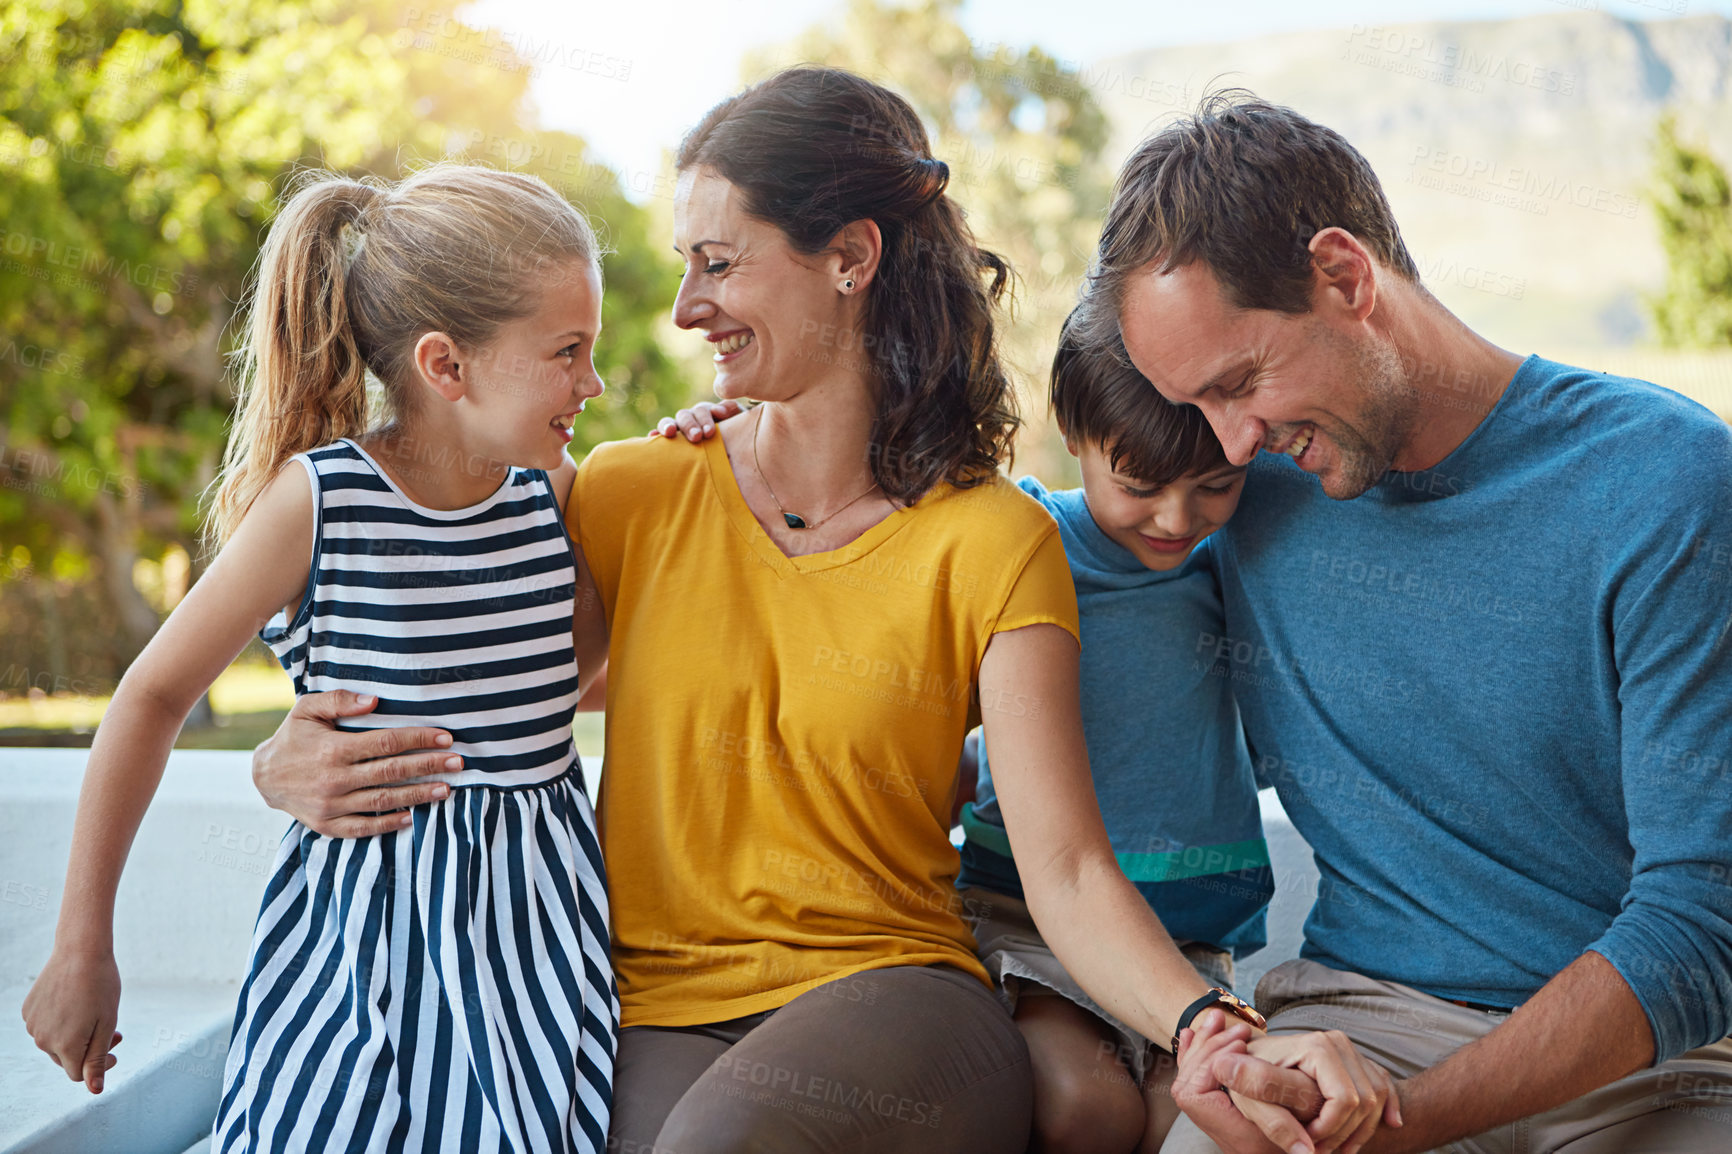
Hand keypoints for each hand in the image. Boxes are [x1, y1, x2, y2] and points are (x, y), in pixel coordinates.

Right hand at [22, 949, 123, 1093]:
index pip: (78, 1074)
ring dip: (76, 1036)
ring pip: (55, 1043)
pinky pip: (46, 1026)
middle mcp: (42, 1040)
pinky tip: (76, 1004)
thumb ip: (97, 1059)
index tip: (116, 1048)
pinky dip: (62, 1022)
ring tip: (96, 1015)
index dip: (100, 1066)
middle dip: (90, 1050)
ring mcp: (32, 1025)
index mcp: (64, 1046)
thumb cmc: (100, 986)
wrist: (80, 951)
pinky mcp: (28, 1010)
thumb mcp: (106, 1024)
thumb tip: (94, 1090)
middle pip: (67, 1059)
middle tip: (115, 1031)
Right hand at [252, 691, 458, 836]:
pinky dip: (388, 824)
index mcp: (333, 749)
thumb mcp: (307, 709)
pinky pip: (363, 827)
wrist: (263, 776)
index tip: (446, 737)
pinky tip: (412, 818)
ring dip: (418, 796)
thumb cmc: (293, 737)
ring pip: (382, 801)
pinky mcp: (327, 825)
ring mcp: (330, 805)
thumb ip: (339, 700)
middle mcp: (334, 779)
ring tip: (446, 790)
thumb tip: (374, 701)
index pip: (386, 743)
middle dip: (428, 767)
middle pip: (391, 772)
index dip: (419, 739)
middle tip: (457, 763)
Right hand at [649, 399, 744, 441]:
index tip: (711, 431)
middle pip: (685, 415)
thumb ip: (733, 412)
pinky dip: (655, 434)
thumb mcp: (738, 423)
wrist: (733, 458)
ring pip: (669, 422)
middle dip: (690, 425)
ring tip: (670, 433)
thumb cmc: (736, 438)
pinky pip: (659, 435)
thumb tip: (720, 410)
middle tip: (698, 437)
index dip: (706, 418)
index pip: (702, 410)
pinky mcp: (670, 443)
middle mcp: (690, 419)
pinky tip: (651, 437)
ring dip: (668, 425)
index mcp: (706, 413)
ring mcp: (678, 430)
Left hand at [1174, 1009, 1320, 1153]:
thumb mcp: (1291, 1120)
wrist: (1295, 1151)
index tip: (1241, 1041)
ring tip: (1217, 1018)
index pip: (1195, 1089)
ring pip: (1190, 1074)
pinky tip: (1190, 1035)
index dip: (1213, 1059)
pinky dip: (1194, 1053)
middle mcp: (1212, 1124)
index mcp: (1226, 1129)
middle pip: (1190, 1078)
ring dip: (1203, 1044)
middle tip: (1233, 1024)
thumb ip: (1267, 1096)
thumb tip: (1234, 1067)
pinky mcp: (1217, 1107)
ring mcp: (1211, 1116)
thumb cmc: (1298, 1140)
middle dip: (1209, 1046)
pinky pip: (1195, 1076)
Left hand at [1225, 1030, 1402, 1153]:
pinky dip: (1386, 1108)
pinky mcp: (1356, 1059)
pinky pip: (1384, 1086)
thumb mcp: (1249, 1100)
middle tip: (1318, 1150)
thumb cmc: (1245, 1078)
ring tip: (1335, 1147)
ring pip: (1377, 1097)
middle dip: (1345, 1133)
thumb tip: (1305, 1152)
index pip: (1345, 1100)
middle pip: (1365, 1100)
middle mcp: (1338, 1042)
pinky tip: (1389, 1124)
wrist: (1248, 1056)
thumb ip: (1274, 1123)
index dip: (1331, 1129)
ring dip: (1362, 1129)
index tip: (1307, 1142)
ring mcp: (1349, 1049)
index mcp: (1317, 1047)